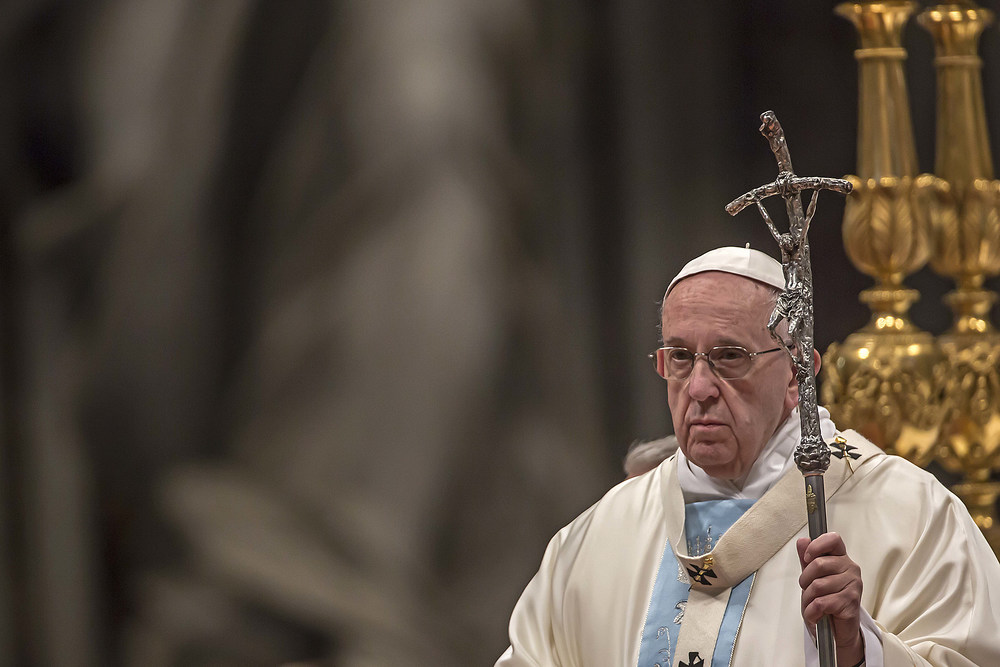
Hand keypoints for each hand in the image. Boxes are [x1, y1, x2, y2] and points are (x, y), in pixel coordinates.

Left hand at [797, 533, 863, 666]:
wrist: (836, 631)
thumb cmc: (825, 603)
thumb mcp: (811, 579)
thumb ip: (807, 560)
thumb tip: (803, 540)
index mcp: (841, 559)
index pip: (833, 539)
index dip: (816, 546)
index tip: (807, 557)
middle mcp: (851, 569)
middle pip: (818, 564)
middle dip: (805, 580)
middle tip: (808, 590)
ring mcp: (853, 585)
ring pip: (818, 585)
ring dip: (808, 599)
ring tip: (814, 605)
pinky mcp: (851, 602)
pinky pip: (822, 602)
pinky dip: (812, 611)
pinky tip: (816, 614)